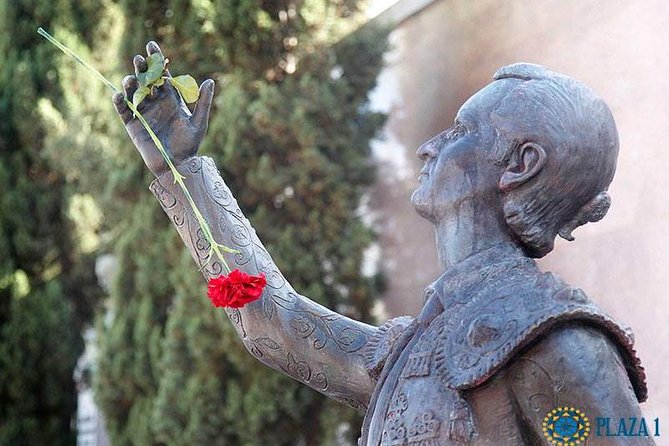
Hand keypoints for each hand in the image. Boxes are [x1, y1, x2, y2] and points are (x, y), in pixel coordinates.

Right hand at [112, 41, 213, 176]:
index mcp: (171, 98)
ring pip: (133, 92)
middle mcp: (156, 102)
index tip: (151, 45)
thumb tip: (210, 80)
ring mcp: (143, 112)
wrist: (178, 164)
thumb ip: (204, 102)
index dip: (156, 60)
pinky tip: (120, 95)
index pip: (162, 75)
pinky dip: (120, 102)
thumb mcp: (199, 122)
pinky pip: (124, 110)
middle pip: (146, 80)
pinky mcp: (133, 125)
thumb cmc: (190, 144)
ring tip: (131, 79)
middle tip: (139, 59)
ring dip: (130, 84)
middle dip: (142, 69)